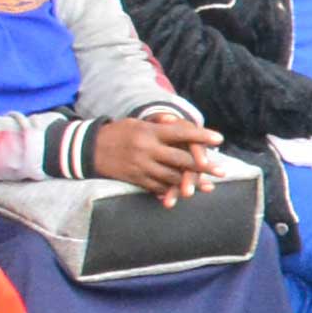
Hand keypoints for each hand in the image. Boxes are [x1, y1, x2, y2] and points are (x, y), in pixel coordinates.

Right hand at [89, 113, 225, 203]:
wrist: (89, 149)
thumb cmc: (118, 132)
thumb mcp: (137, 123)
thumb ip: (158, 125)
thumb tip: (177, 121)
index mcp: (149, 132)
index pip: (180, 133)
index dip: (201, 136)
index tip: (219, 139)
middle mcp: (147, 149)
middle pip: (180, 159)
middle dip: (204, 166)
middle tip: (222, 170)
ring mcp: (141, 166)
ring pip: (172, 177)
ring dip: (191, 182)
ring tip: (209, 186)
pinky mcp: (135, 179)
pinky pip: (157, 187)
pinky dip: (172, 190)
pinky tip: (185, 192)